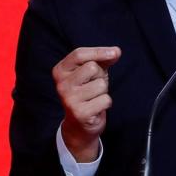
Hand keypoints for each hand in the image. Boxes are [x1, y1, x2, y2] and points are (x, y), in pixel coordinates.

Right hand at [53, 47, 120, 162]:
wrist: (80, 123)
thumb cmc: (88, 92)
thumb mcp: (93, 72)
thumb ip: (103, 59)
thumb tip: (116, 51)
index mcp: (60, 71)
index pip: (79, 54)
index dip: (99, 51)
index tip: (115, 52)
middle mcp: (61, 84)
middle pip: (92, 68)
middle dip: (101, 75)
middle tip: (94, 85)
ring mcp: (69, 99)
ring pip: (100, 84)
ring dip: (104, 91)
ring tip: (95, 97)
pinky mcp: (80, 113)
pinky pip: (105, 99)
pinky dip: (106, 103)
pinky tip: (97, 107)